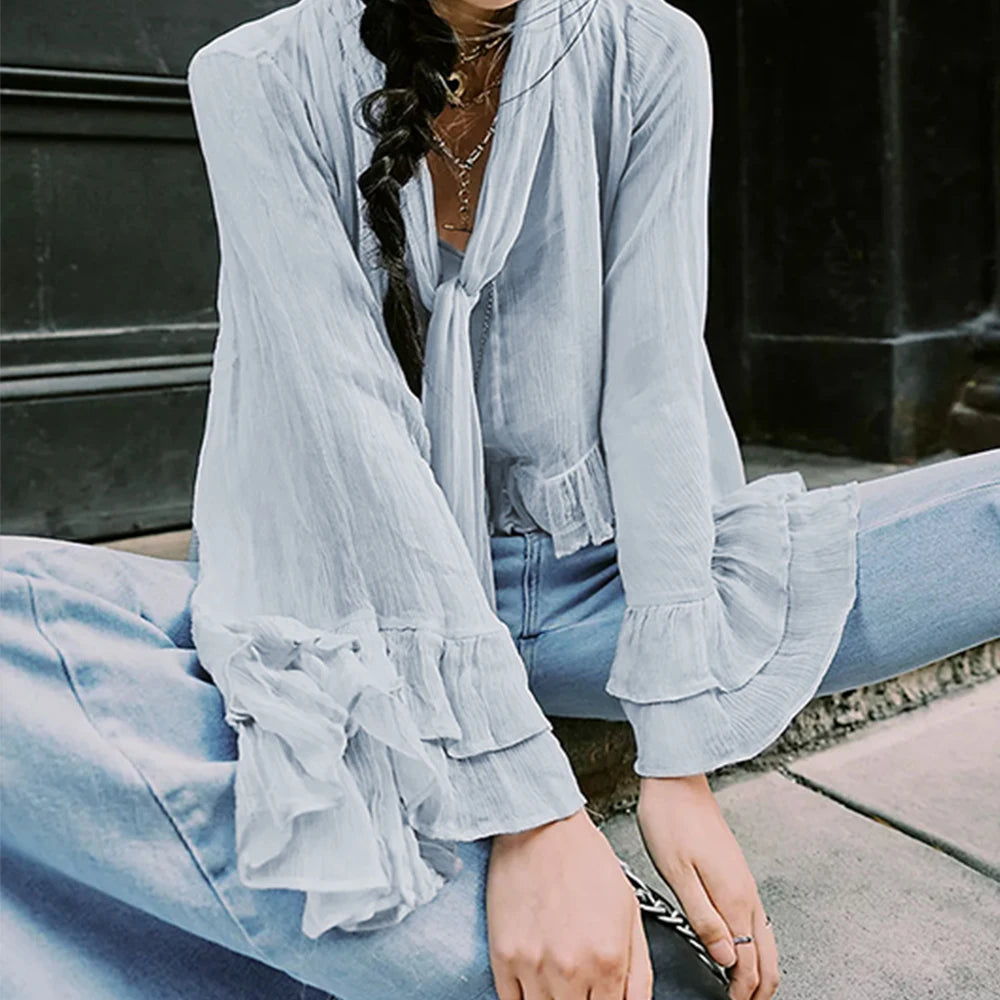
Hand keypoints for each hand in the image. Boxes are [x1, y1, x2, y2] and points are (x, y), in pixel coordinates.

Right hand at [486, 806, 652, 998]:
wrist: (540, 825)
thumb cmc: (584, 859)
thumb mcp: (630, 911)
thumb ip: (638, 970)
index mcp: (608, 959)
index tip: (603, 997)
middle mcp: (571, 969)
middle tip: (583, 988)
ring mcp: (534, 966)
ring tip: (561, 984)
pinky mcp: (504, 957)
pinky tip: (536, 984)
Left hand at [637, 775, 779, 999]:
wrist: (677, 781)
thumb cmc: (671, 821)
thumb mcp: (678, 874)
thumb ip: (703, 919)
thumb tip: (727, 958)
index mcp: (733, 898)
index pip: (749, 961)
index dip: (743, 991)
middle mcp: (746, 893)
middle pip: (766, 955)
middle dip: (759, 986)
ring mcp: (744, 882)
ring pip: (764, 938)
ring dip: (759, 967)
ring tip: (745, 987)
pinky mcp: (736, 872)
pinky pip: (755, 919)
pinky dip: (755, 944)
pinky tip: (741, 946)